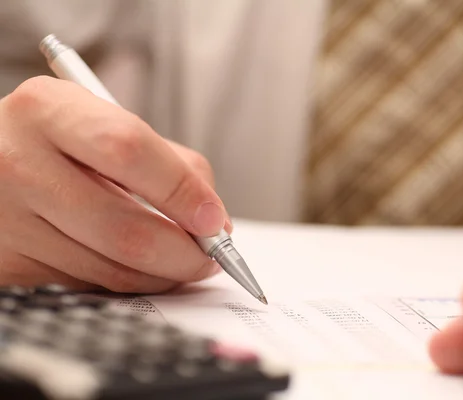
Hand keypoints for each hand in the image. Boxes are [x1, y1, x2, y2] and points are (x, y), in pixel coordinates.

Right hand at [0, 76, 230, 292]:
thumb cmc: (56, 140)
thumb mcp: (103, 123)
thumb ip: (169, 163)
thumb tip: (214, 221)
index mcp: (49, 110)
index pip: (130, 151)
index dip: (182, 191)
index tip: (214, 219)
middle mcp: (17, 162)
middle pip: (125, 230)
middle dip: (185, 254)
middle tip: (211, 255)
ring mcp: (5, 220)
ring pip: (110, 270)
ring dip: (162, 275)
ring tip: (183, 261)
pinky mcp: (5, 263)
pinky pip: (87, 286)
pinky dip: (126, 281)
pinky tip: (137, 265)